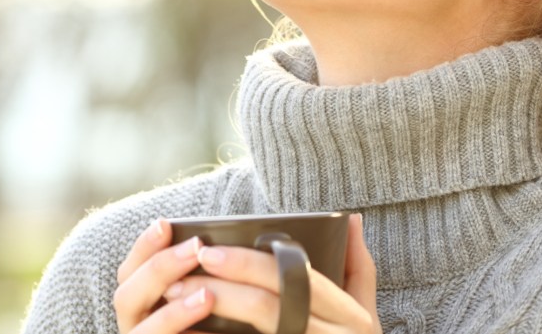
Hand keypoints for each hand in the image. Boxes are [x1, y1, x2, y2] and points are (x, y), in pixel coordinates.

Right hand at [114, 218, 214, 332]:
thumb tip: (211, 247)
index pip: (129, 271)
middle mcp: (132, 327)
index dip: (142, 247)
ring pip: (142, 332)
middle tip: (195, 249)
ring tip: (207, 296)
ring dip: (173, 313)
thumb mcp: (201, 297)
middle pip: (125, 296)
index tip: (165, 224)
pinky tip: (210, 333)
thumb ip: (195, 278)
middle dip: (159, 270)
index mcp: (138, 305)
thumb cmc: (212, 325)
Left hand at [163, 214, 381, 333]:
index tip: (210, 250)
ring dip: (211, 312)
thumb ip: (358, 268)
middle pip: (266, 308)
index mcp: (350, 318)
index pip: (295, 280)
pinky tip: (186, 332)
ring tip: (174, 297)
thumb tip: (351, 220)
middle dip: (220, 287)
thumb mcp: (366, 314)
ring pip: (254, 331)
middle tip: (180, 274)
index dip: (250, 264)